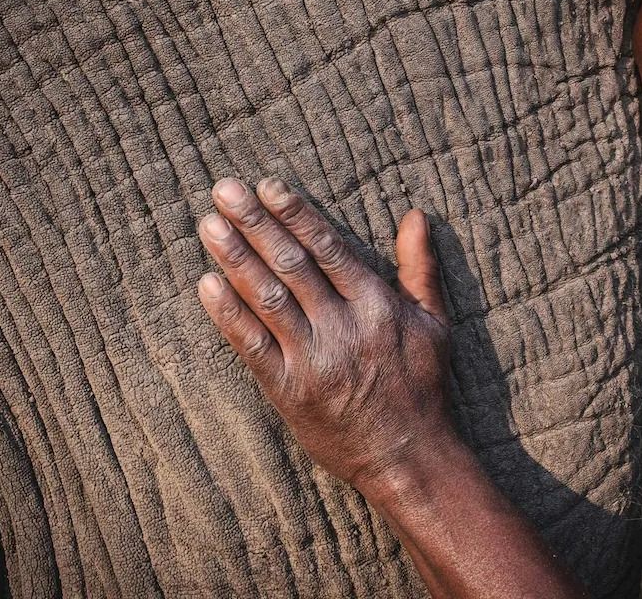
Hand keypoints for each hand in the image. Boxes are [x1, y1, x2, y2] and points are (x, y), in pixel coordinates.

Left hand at [195, 176, 455, 492]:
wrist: (408, 456)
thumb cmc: (421, 386)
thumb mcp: (434, 322)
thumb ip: (419, 267)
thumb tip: (415, 215)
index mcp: (377, 305)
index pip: (328, 249)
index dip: (296, 215)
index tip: (267, 186)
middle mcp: (343, 327)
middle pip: (291, 265)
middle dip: (255, 223)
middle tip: (224, 190)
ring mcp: (313, 359)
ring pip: (267, 298)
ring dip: (234, 258)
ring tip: (209, 225)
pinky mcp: (288, 390)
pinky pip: (251, 345)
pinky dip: (227, 314)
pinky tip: (207, 284)